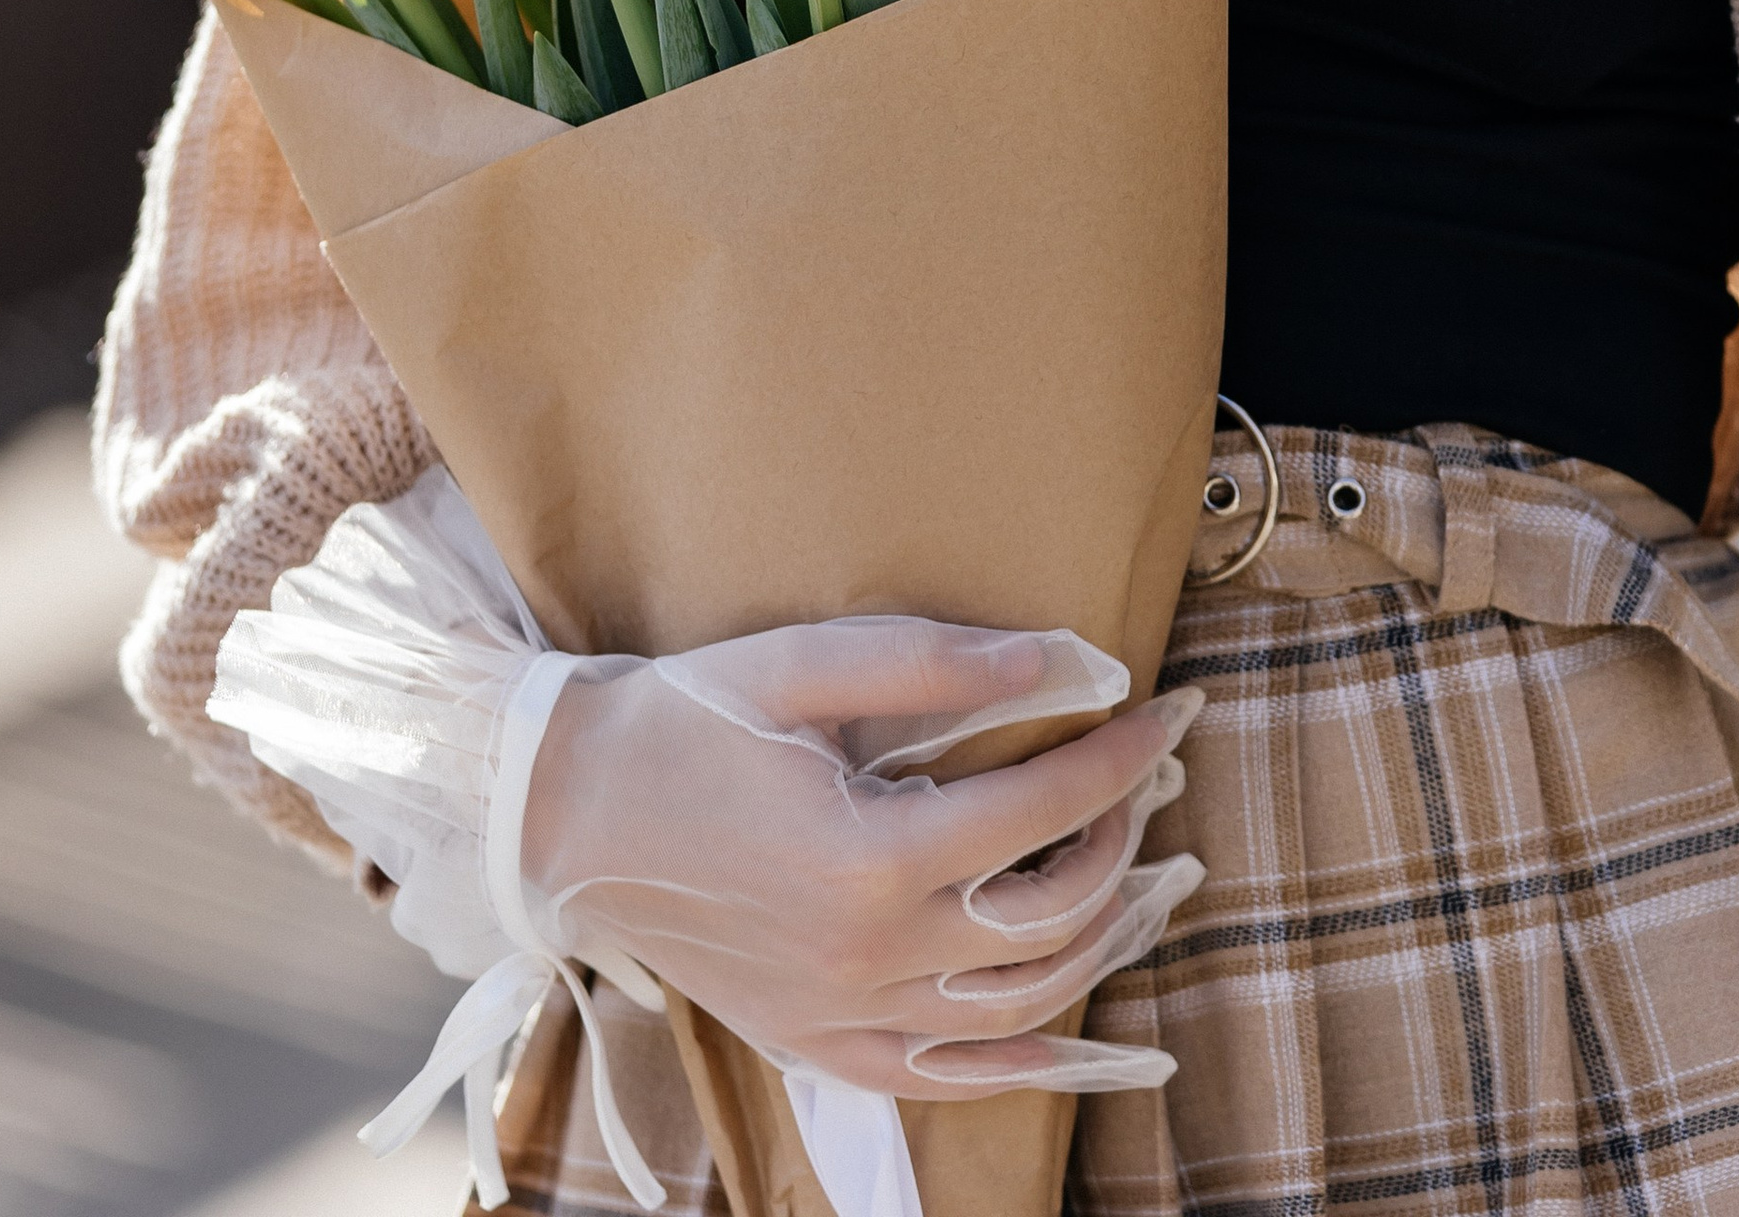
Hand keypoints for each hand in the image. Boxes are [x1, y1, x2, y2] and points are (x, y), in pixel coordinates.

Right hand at [521, 613, 1199, 1096]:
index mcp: (867, 859)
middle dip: (1119, 838)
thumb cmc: (686, 722)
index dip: (1121, 759)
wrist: (569, 813)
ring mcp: (841, 1013)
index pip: (1041, 815)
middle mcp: (865, 955)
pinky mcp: (814, 1043)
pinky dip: (1019, 1058)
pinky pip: (940, 1077)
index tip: (1170, 709)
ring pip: (1016, 1007)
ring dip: (1095, 939)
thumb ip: (937, 664)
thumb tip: (1061, 661)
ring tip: (1131, 870)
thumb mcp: (802, 664)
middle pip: (1047, 915)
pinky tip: (1073, 1024)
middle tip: (1142, 777)